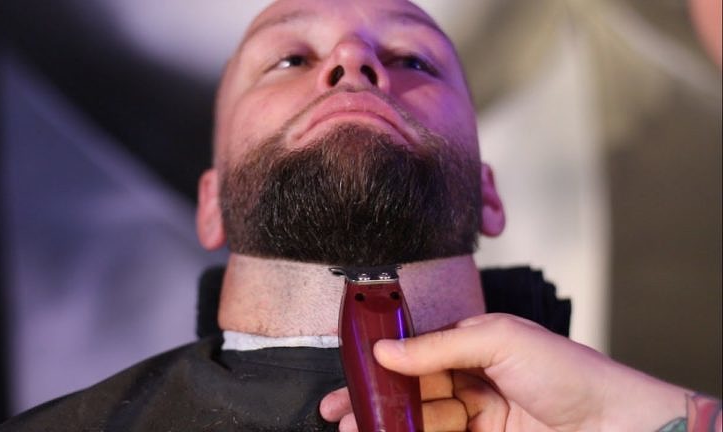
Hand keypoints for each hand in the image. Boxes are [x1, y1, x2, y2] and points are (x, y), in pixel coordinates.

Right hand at [321, 313, 716, 431]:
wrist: (616, 425)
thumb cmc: (569, 372)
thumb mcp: (498, 340)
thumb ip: (438, 346)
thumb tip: (387, 350)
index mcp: (476, 343)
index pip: (418, 349)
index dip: (384, 360)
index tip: (354, 370)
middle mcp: (473, 379)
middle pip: (412, 387)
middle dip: (375, 398)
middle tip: (340, 411)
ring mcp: (477, 415)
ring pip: (419, 417)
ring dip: (387, 421)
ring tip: (355, 427)